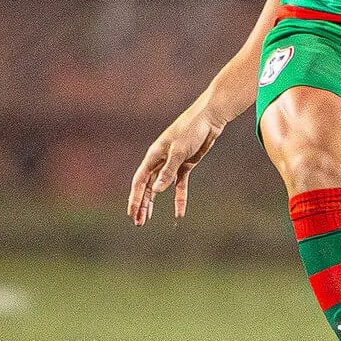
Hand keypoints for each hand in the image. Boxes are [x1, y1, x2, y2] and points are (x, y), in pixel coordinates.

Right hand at [127, 102, 223, 223]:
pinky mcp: (185, 165)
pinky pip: (179, 186)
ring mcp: (172, 164)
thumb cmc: (191, 130)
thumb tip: (155, 191)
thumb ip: (168, 171)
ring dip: (153, 203)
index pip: (139, 182)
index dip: (134, 199)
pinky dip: (179, 199)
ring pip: (159, 188)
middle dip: (141, 204)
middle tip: (138, 222)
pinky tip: (179, 213)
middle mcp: (160, 161)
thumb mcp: (179, 151)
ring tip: (148, 219)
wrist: (209, 119)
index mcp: (153, 156)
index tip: (131, 214)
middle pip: (147, 187)